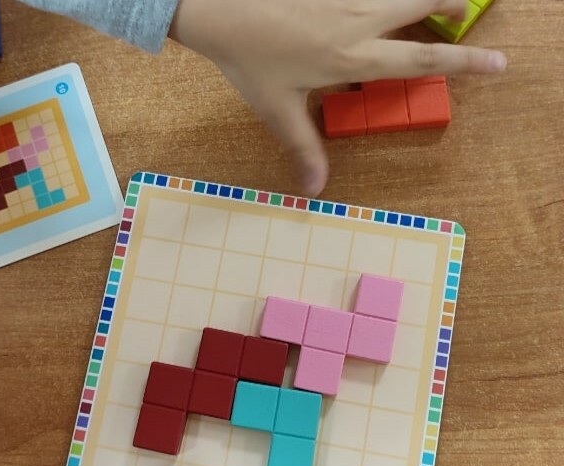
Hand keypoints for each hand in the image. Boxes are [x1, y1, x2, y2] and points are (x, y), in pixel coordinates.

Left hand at [169, 0, 506, 195]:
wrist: (222, 9)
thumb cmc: (252, 61)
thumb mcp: (278, 111)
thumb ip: (303, 149)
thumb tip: (314, 191)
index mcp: (354, 56)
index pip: (421, 59)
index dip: (464, 62)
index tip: (498, 62)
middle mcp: (360, 20)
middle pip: (423, 2)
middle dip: (452, 6)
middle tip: (464, 14)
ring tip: (436, 2)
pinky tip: (377, 5)